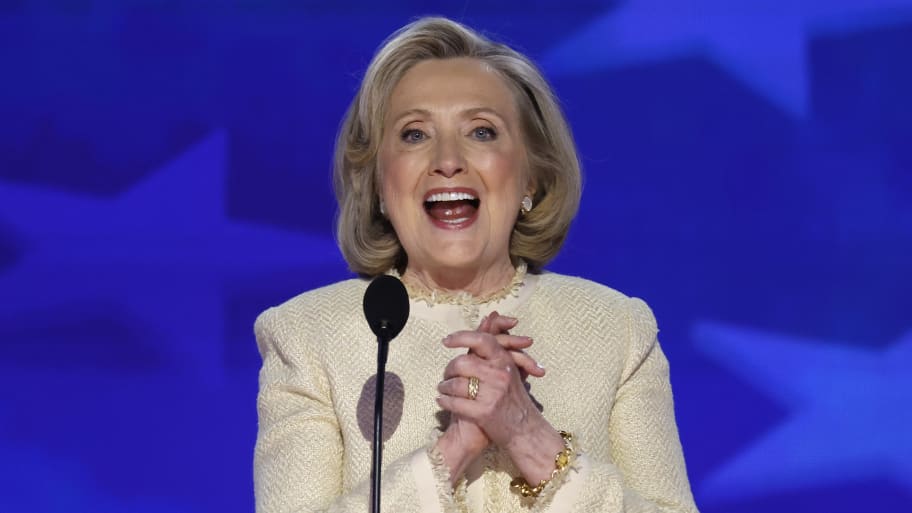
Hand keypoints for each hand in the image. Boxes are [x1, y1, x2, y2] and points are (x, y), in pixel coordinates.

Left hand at [436, 325, 563, 483]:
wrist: (525, 431)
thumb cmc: (513, 398)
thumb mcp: (508, 368)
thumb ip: (496, 344)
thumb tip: (490, 315)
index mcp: (505, 361)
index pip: (481, 340)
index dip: (461, 337)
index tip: (446, 341)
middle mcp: (500, 375)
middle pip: (462, 363)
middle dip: (448, 369)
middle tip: (445, 375)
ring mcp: (492, 394)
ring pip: (455, 384)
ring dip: (444, 387)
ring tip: (442, 390)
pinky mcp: (484, 413)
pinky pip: (455, 403)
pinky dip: (444, 401)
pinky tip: (441, 401)